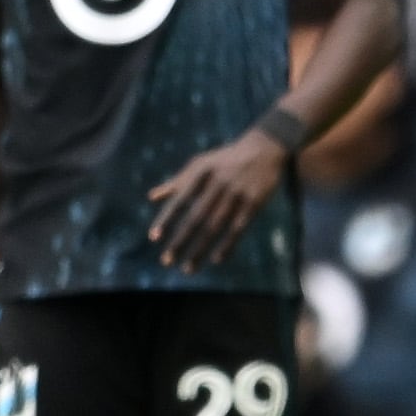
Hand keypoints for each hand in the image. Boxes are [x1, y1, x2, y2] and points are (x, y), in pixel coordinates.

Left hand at [147, 130, 289, 270]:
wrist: (264, 147)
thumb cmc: (226, 158)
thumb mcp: (200, 164)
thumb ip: (177, 181)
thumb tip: (151, 197)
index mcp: (200, 173)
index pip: (179, 200)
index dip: (166, 219)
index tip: (154, 238)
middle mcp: (217, 183)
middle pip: (196, 218)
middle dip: (180, 241)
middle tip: (167, 261)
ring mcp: (237, 193)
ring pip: (215, 227)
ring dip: (200, 249)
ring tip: (188, 268)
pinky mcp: (254, 202)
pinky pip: (238, 228)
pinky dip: (227, 245)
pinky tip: (216, 259)